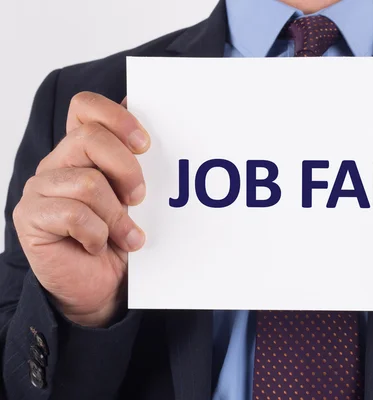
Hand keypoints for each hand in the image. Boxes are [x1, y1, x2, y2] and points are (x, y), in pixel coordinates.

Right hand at [13, 92, 149, 327]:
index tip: (145, 145)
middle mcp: (57, 163)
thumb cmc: (119, 237)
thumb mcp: (133, 196)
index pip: (86, 107)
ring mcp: (39, 189)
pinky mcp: (29, 217)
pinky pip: (72, 214)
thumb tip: (143, 120)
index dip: (117, 117)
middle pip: (90, 139)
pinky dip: (96, 234)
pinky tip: (97, 246)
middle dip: (126, 170)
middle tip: (138, 198)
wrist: (102, 286)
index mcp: (81, 151)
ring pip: (87, 182)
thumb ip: (133, 162)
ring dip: (116, 216)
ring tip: (125, 236)